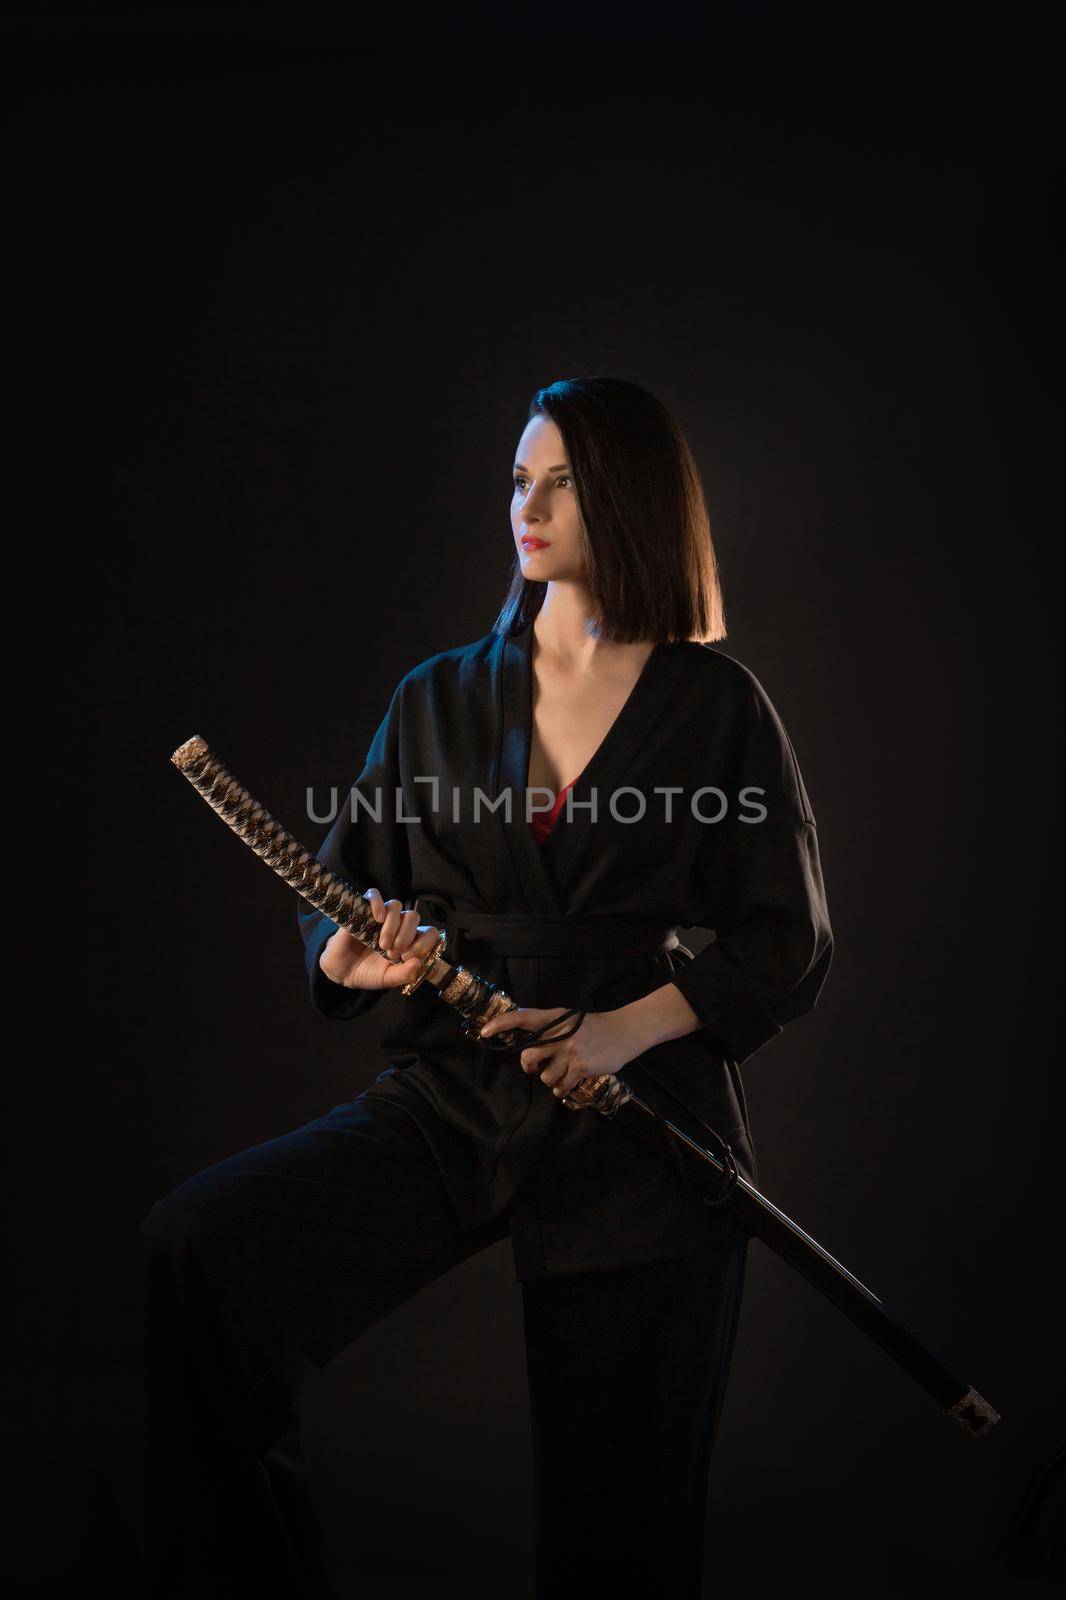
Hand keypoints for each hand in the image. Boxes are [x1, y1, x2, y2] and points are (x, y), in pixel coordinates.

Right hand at [319, 887, 442, 991]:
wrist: (342, 971)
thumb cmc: (368, 974)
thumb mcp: (387, 979)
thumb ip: (404, 974)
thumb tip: (417, 963)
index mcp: (409, 941)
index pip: (429, 932)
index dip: (424, 943)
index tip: (408, 957)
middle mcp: (398, 926)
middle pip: (413, 916)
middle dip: (406, 936)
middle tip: (392, 953)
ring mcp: (381, 916)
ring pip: (396, 905)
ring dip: (392, 925)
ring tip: (382, 944)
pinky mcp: (363, 910)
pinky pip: (374, 895)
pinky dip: (377, 904)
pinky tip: (377, 919)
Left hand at [477, 1005, 637, 1099]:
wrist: (625, 1031)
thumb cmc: (594, 1027)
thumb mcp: (569, 1019)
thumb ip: (548, 1028)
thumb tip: (524, 1043)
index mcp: (555, 1018)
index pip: (522, 1018)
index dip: (501, 1024)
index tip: (484, 1033)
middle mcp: (560, 1033)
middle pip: (528, 1057)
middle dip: (529, 1067)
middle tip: (536, 1068)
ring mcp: (571, 1050)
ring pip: (546, 1076)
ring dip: (551, 1079)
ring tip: (563, 1072)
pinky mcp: (582, 1066)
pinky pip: (561, 1086)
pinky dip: (562, 1088)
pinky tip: (569, 1082)